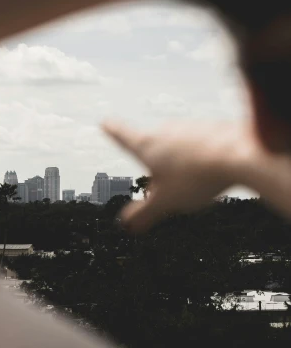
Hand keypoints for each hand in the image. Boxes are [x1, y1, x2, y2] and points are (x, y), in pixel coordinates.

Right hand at [102, 119, 290, 230]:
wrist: (241, 156)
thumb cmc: (196, 177)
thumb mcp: (165, 203)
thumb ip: (143, 214)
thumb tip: (127, 225)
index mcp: (147, 145)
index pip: (123, 136)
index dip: (113, 131)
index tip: (105, 122)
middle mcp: (166, 130)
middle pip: (154, 146)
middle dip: (156, 163)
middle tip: (163, 185)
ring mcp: (190, 127)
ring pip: (179, 146)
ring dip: (182, 162)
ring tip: (195, 182)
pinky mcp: (214, 128)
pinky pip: (202, 145)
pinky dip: (203, 157)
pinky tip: (214, 172)